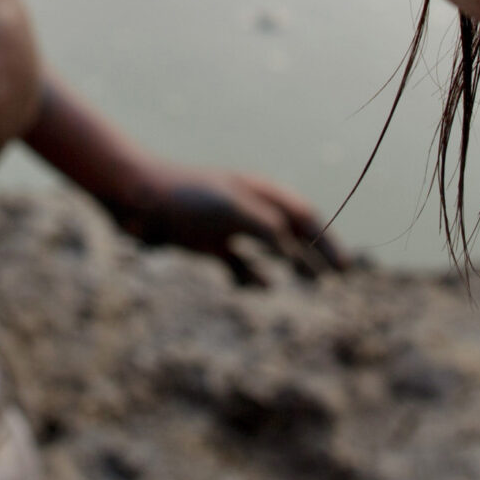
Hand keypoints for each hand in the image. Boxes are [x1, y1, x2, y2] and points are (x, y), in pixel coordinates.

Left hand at [101, 162, 348, 285]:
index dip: (327, 241)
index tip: (343, 269)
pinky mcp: (206, 242)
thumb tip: (295, 252)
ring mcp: (228, 225)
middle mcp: (248, 207)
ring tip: (309, 285)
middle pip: (292, 232)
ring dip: (291, 265)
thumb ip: (266, 228)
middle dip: (315, 254)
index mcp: (260, 192)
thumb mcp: (232, 208)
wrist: (136, 195)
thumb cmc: (186, 196)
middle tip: (336, 280)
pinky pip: (238, 262)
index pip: (305, 216)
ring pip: (269, 248)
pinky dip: (251, 275)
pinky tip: (258, 287)